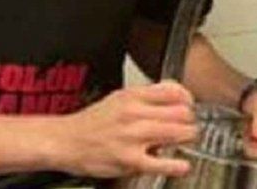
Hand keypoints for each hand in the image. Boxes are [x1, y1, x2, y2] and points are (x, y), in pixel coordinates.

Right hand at [53, 81, 196, 177]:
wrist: (65, 141)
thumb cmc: (92, 122)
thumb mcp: (119, 97)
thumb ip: (146, 96)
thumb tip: (174, 93)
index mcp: (133, 96)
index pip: (175, 91)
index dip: (188, 100)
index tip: (190, 106)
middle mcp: (134, 113)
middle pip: (181, 112)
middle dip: (190, 121)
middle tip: (190, 126)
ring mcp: (133, 137)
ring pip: (178, 133)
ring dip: (188, 138)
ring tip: (186, 141)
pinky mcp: (130, 160)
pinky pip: (163, 163)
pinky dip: (178, 165)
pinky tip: (181, 165)